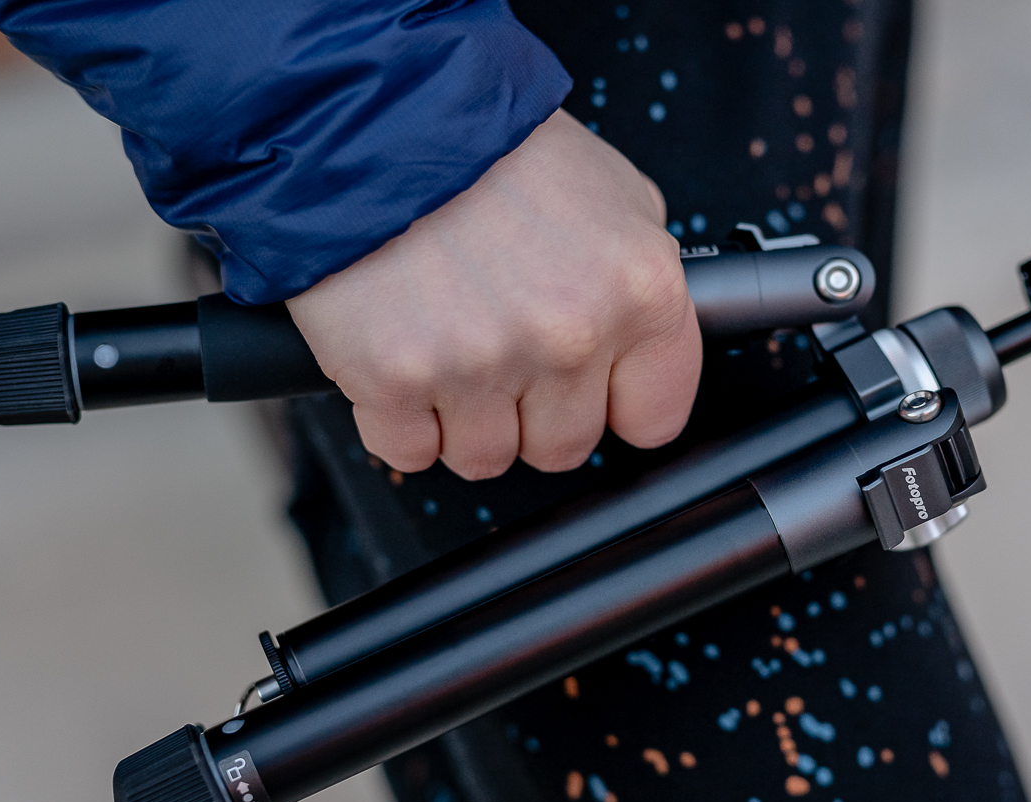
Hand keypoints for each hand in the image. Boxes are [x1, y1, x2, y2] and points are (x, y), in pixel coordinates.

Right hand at [286, 110, 700, 479]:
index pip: (653, 417)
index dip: (614, 403)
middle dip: (531, 411)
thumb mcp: (611, 193)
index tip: (590, 388)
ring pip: (485, 457)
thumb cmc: (492, 147)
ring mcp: (480, 362)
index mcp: (639, 291)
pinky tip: (400, 357)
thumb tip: (641, 347)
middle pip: (563, 446)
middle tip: (501, 349)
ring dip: (462, 417)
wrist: (377, 115)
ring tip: (446, 344)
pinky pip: (407, 450)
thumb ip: (640, 281)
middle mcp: (568, 334)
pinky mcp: (395, 378)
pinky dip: (396, 418)